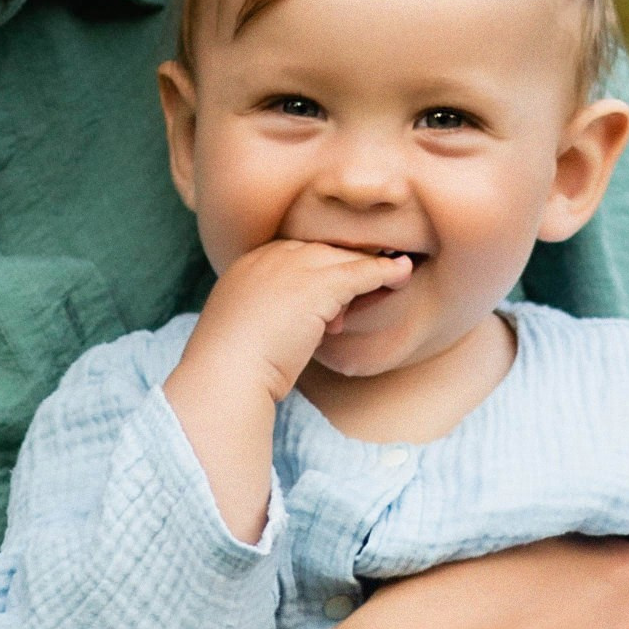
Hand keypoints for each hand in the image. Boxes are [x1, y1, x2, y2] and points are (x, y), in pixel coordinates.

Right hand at [162, 240, 410, 538]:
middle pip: (321, 252)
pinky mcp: (318, 285)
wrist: (226, 376)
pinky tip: (403, 276)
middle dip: (349, 267)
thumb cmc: (233, 367)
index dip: (321, 271)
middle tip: (375, 282)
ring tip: (397, 276)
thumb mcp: (249, 332)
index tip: (338, 292)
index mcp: (248, 265)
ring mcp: (293, 267)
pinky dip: (384, 273)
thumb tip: (295, 327)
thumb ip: (270, 317)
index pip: (296, 255)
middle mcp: (269, 257)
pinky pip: (360, 273)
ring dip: (372, 268)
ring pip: (343, 259)